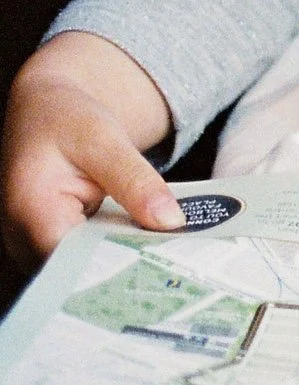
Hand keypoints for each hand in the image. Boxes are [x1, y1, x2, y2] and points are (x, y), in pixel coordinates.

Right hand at [4, 32, 183, 268]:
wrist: (44, 111)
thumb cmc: (67, 119)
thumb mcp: (104, 139)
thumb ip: (136, 181)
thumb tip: (171, 222)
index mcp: (32, 214)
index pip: (77, 262)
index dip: (122, 267)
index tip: (168, 266)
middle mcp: (25, 240)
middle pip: (82, 272)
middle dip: (132, 269)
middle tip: (188, 265)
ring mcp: (37, 247)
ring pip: (86, 270)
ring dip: (129, 263)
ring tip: (179, 258)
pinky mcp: (54, 245)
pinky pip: (90, 258)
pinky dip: (121, 251)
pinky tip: (157, 246)